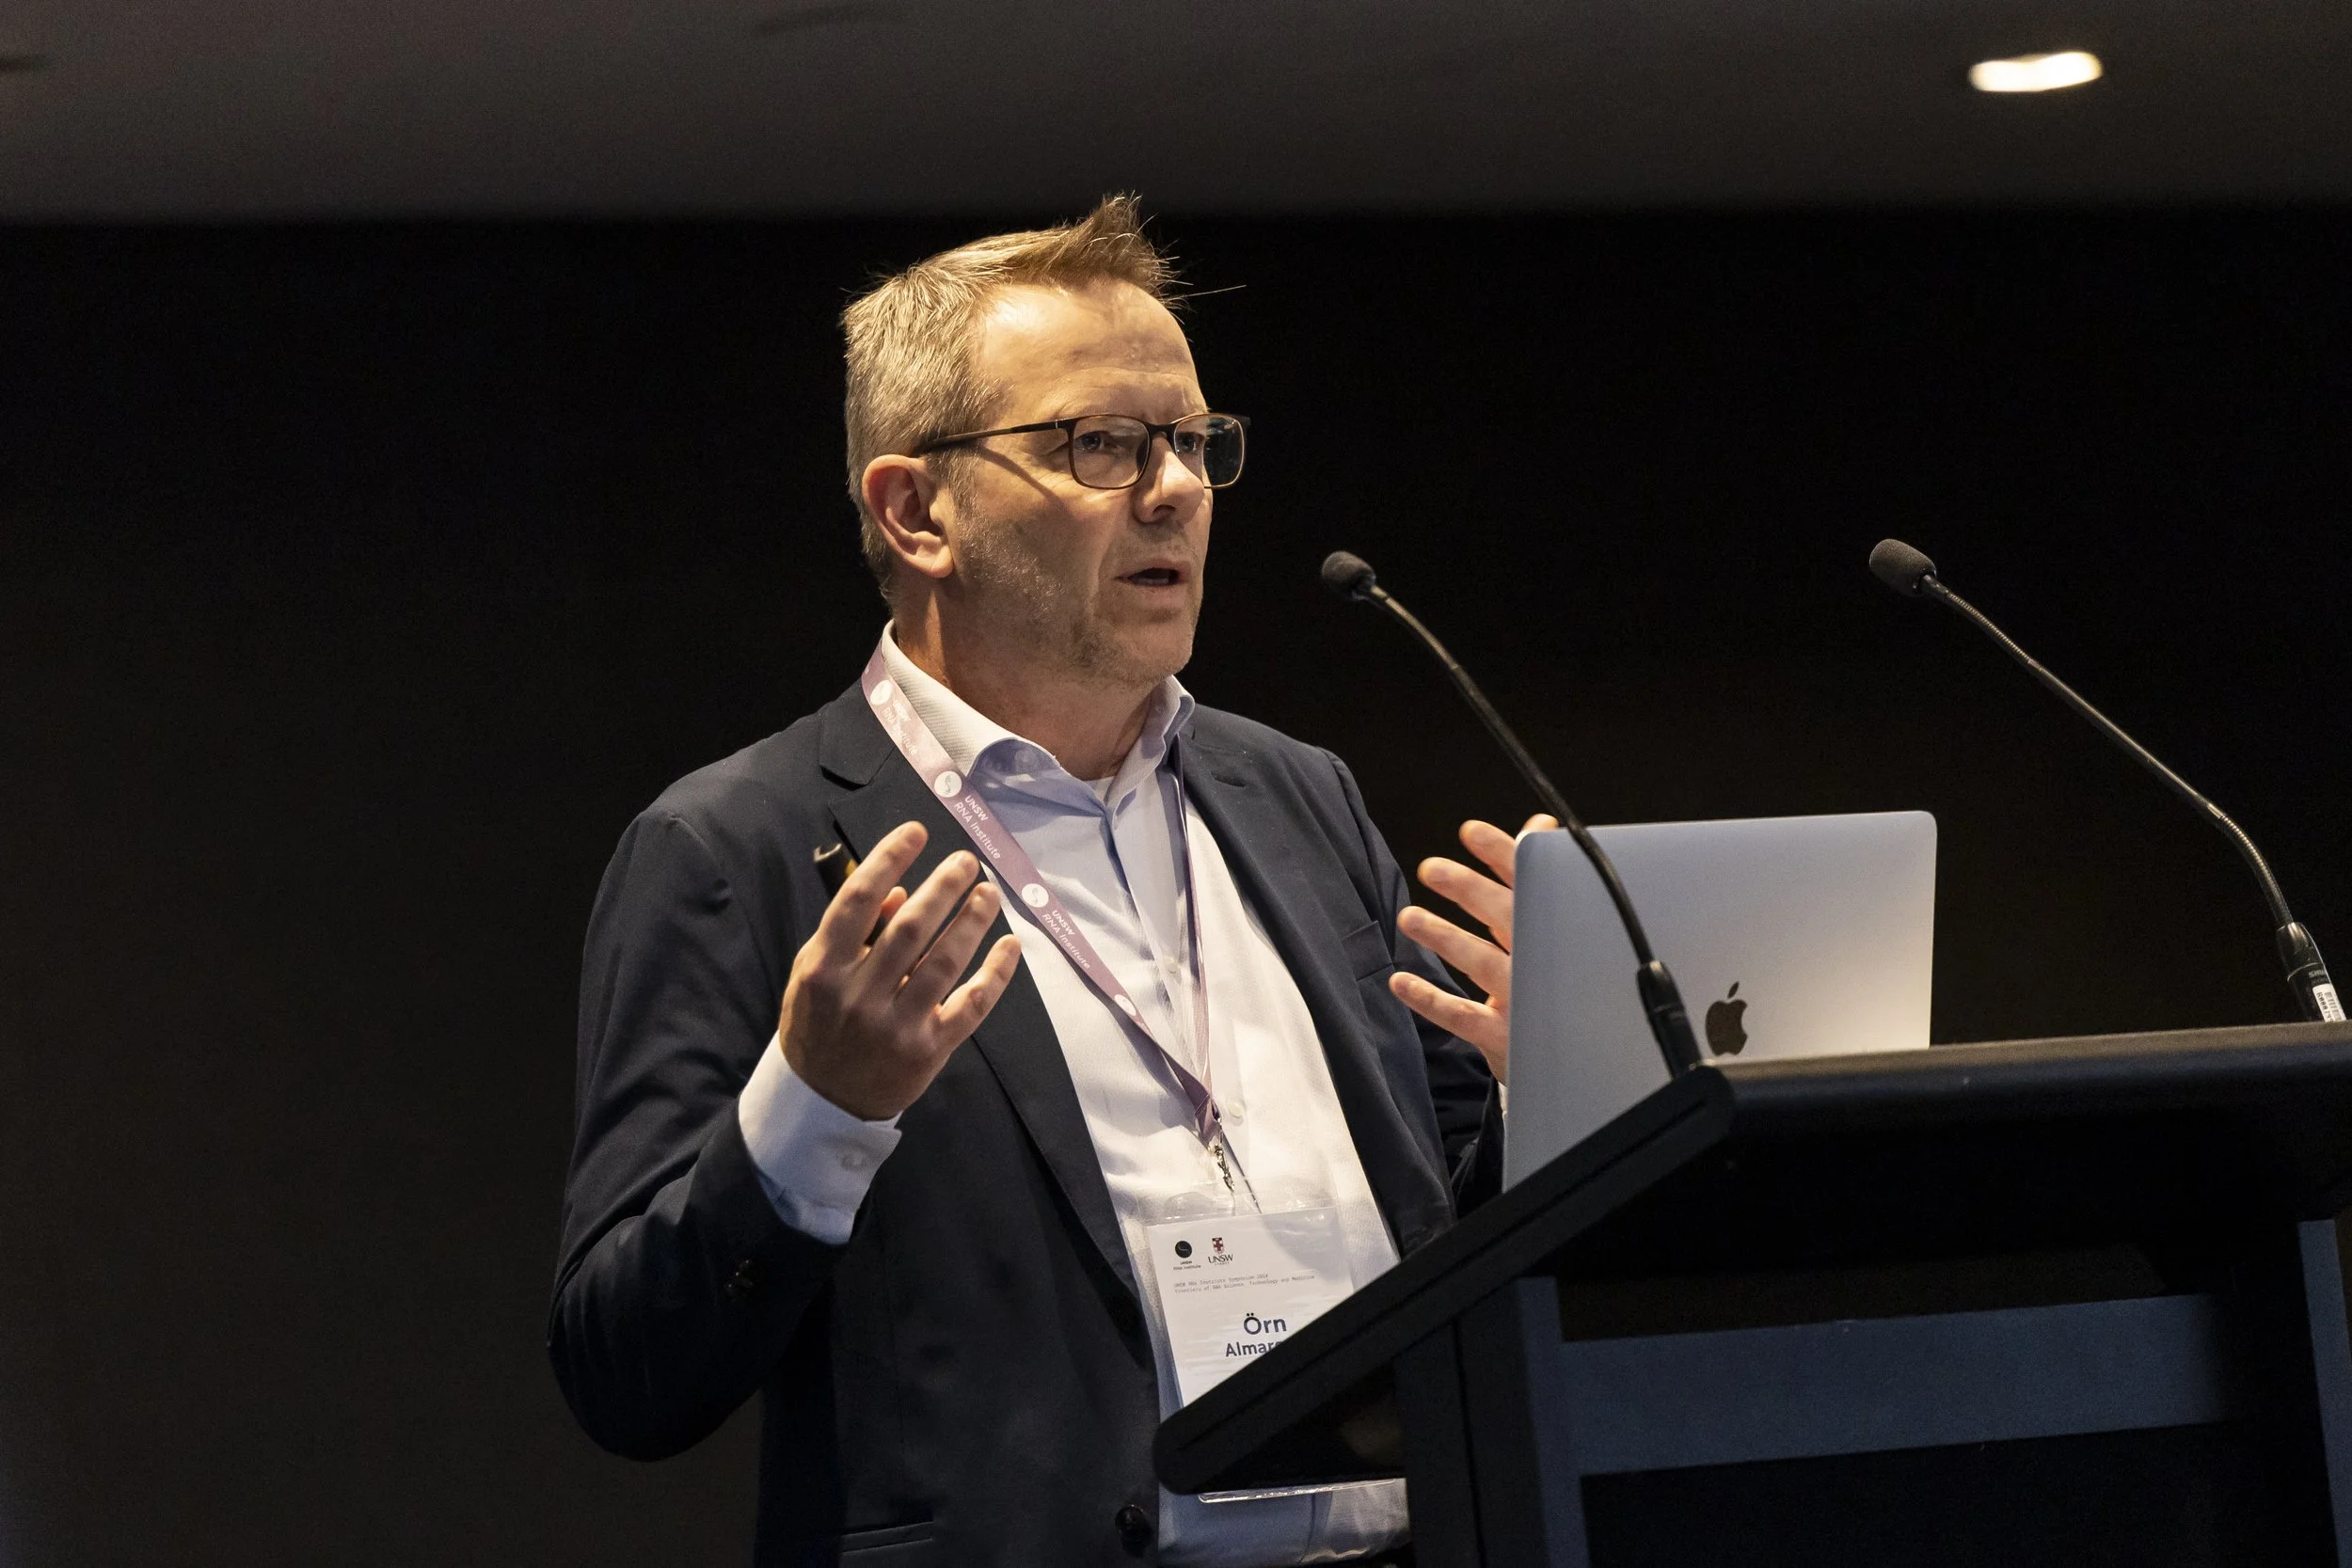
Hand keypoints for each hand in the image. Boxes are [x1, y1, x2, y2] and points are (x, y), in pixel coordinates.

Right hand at [779, 822, 1023, 1119]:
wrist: (822, 1101)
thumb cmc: (818, 1024)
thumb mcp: (815, 974)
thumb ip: (853, 933)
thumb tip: (900, 893)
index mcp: (824, 968)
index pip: (857, 902)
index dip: (888, 861)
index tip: (917, 832)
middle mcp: (859, 994)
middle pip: (909, 928)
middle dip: (943, 887)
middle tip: (967, 862)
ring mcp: (895, 1025)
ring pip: (944, 962)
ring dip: (972, 921)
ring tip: (989, 893)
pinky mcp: (928, 1050)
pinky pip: (969, 1006)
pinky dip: (994, 975)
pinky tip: (1009, 946)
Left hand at [1387, 814, 1558, 1082]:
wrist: (1588, 1056)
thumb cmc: (1563, 979)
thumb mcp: (1555, 927)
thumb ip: (1539, 875)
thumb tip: (1539, 826)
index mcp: (1555, 928)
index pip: (1530, 882)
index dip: (1502, 854)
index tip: (1471, 832)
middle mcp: (1541, 961)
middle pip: (1507, 918)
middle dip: (1470, 890)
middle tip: (1431, 868)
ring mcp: (1523, 1001)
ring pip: (1483, 964)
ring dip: (1444, 938)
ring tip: (1409, 918)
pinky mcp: (1504, 1037)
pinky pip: (1464, 1017)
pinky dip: (1431, 1000)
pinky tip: (1401, 982)